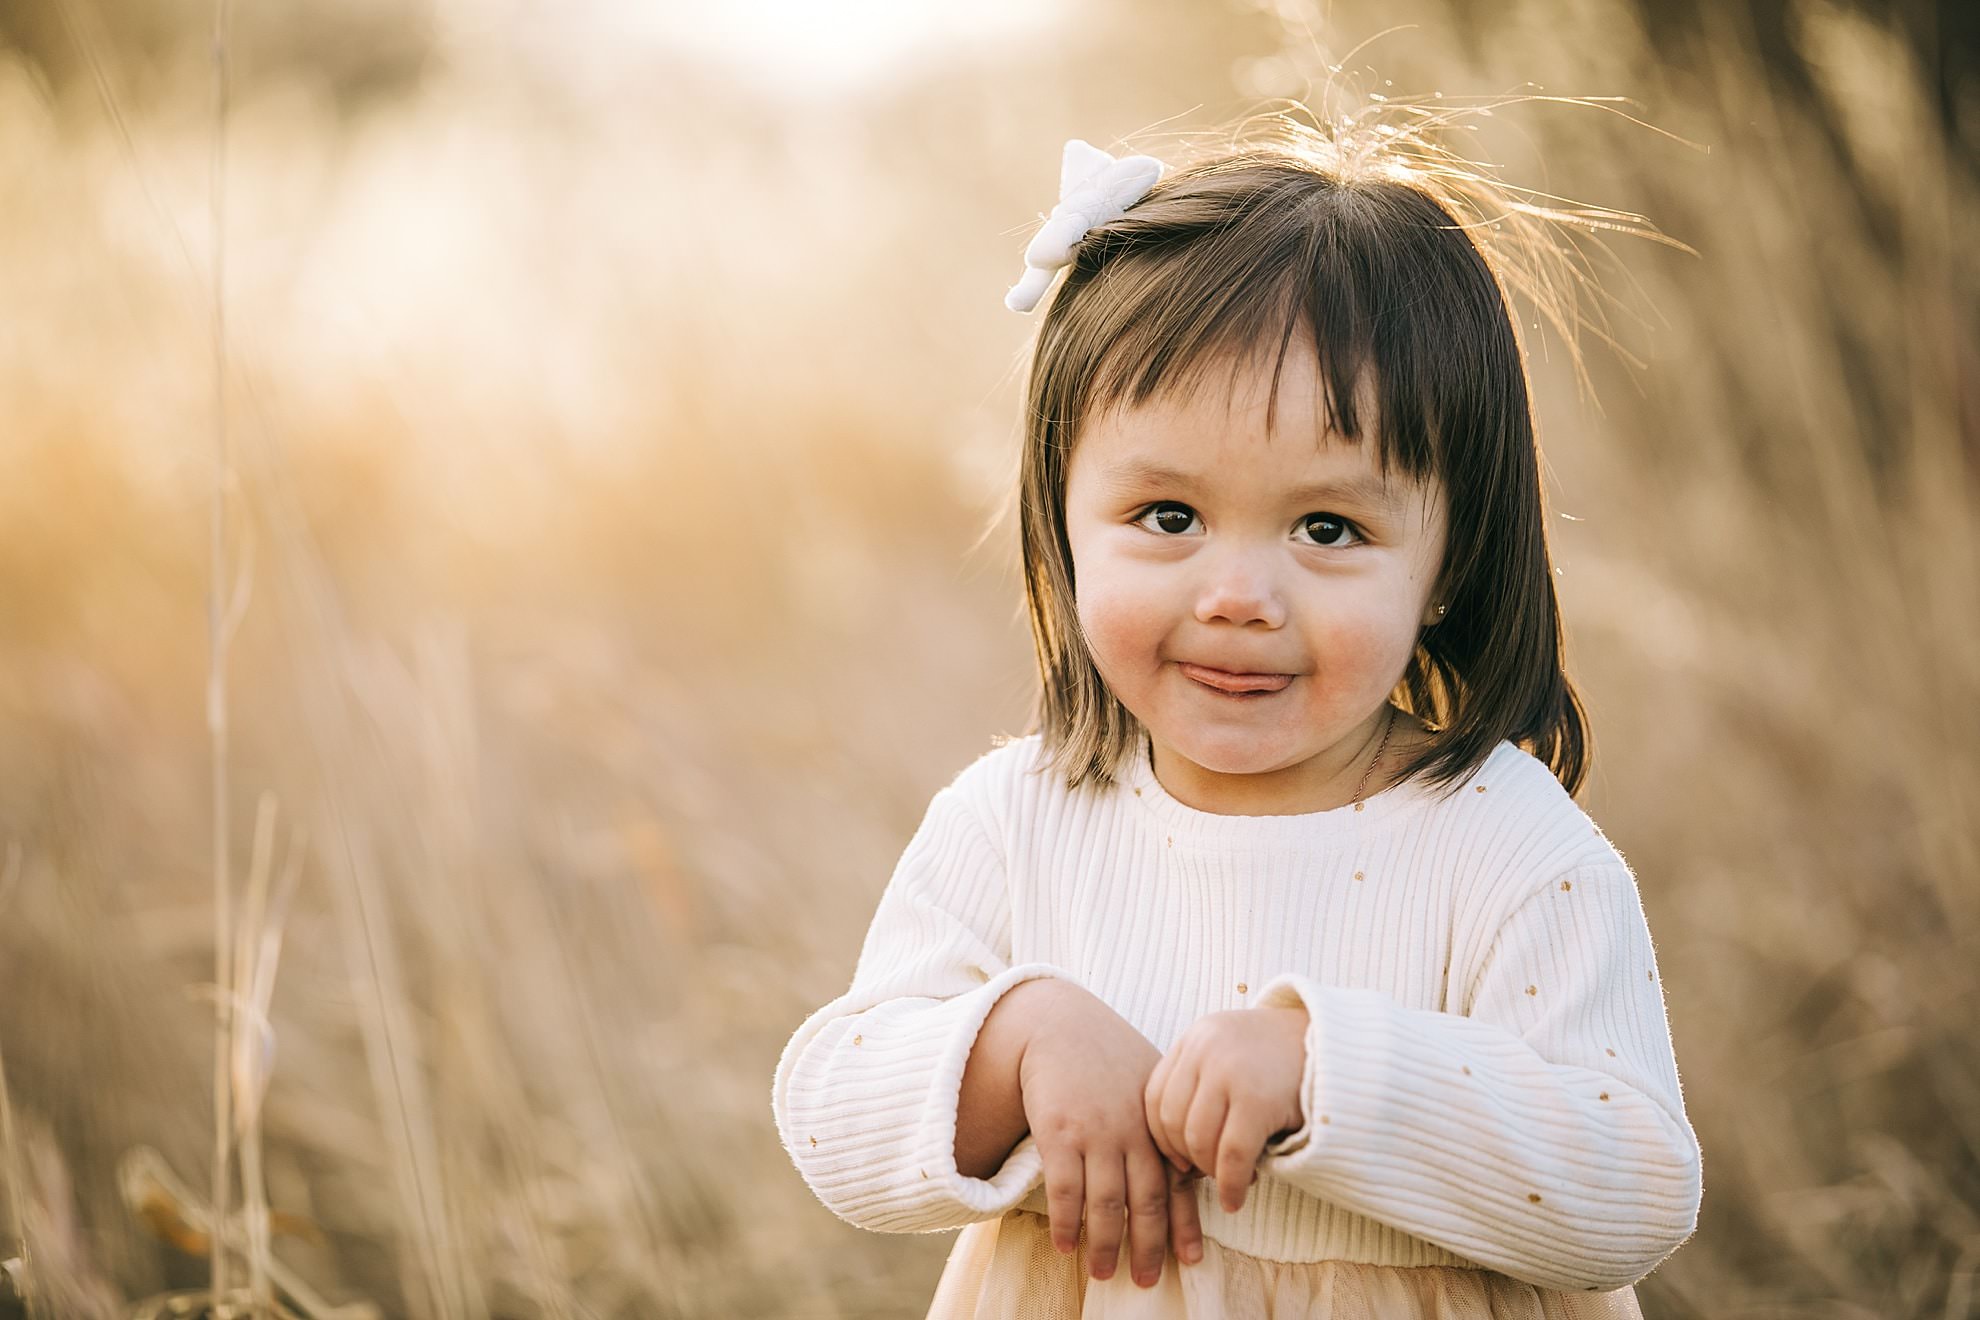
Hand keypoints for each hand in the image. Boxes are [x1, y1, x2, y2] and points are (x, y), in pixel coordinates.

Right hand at [1015, 980, 1205, 1286]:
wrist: (1056, 1024)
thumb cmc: (1106, 1055)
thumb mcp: (1149, 1079)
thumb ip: (1170, 1122)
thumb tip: (1201, 1167)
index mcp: (1158, 1122)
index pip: (1178, 1182)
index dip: (1185, 1224)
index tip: (1191, 1259)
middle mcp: (1133, 1131)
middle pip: (1146, 1201)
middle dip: (1148, 1246)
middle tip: (1145, 1280)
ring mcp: (1096, 1133)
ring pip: (1107, 1203)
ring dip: (1106, 1244)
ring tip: (1103, 1273)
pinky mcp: (1059, 1133)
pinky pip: (1065, 1189)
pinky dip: (1067, 1222)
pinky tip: (1066, 1245)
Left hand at [1144, 1006, 1308, 1213]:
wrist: (1341, 1047)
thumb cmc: (1286, 1060)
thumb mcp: (1234, 1053)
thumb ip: (1203, 1082)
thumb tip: (1174, 1149)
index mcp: (1197, 1037)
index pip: (1155, 1096)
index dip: (1162, 1137)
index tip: (1180, 1158)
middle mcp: (1206, 1049)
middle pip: (1172, 1121)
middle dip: (1187, 1157)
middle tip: (1209, 1172)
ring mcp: (1230, 1071)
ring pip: (1198, 1140)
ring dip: (1211, 1172)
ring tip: (1231, 1180)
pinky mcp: (1258, 1099)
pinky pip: (1231, 1155)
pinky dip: (1231, 1184)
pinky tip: (1236, 1198)